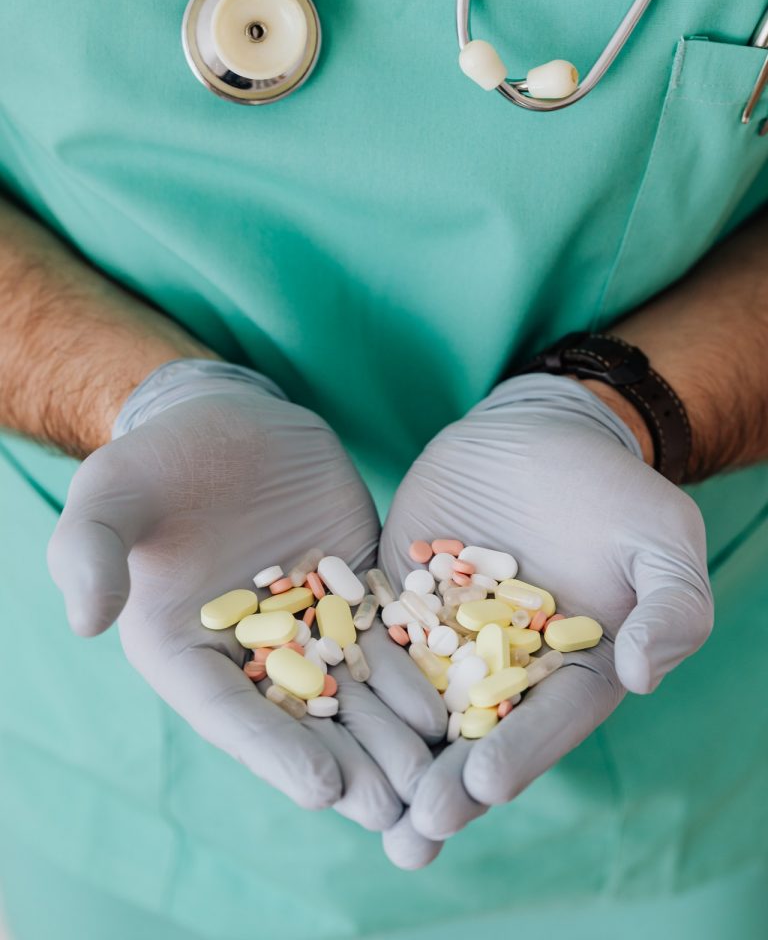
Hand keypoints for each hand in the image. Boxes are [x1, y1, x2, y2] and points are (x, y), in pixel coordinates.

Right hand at [47, 360, 445, 830]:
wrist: (224, 418)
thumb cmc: (155, 459)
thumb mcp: (110, 495)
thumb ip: (90, 552)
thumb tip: (84, 621)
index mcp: (185, 649)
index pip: (229, 711)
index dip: (272, 750)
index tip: (320, 787)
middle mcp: (252, 650)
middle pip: (303, 716)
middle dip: (352, 763)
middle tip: (400, 808)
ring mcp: (310, 621)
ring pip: (356, 685)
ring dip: (395, 732)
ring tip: (441, 773)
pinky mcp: (355, 586)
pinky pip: (389, 629)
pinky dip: (417, 664)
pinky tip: (457, 695)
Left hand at [378, 374, 712, 860]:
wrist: (540, 434)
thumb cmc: (613, 490)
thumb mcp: (660, 538)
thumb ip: (670, 607)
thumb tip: (643, 674)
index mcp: (571, 668)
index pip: (548, 719)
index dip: (520, 751)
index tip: (486, 783)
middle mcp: (503, 666)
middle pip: (474, 733)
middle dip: (444, 783)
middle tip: (413, 830)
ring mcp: (445, 633)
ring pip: (414, 701)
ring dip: (388, 755)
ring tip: (358, 804)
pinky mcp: (399, 595)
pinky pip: (372, 633)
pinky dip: (349, 670)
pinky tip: (313, 707)